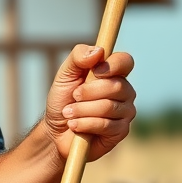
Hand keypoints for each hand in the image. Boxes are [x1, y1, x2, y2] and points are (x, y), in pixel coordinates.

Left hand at [43, 45, 136, 162]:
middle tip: (73, 96)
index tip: (94, 71)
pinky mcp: (121, 131)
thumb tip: (99, 51)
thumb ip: (78, 56)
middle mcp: (124, 91)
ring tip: (69, 113)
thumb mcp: (65, 74)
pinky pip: (106, 125)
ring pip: (109, 107)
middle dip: (88, 92)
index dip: (112, 65)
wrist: (56, 130)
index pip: (125, 61)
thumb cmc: (63, 99)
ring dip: (82, 110)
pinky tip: (75, 125)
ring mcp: (125, 111)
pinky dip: (85, 124)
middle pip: (117, 86)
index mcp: (114, 73)